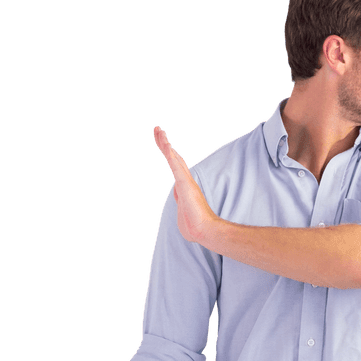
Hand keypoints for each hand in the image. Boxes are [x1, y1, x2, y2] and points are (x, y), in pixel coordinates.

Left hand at [153, 125, 219, 243]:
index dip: (169, 153)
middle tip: (157, 130)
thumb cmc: (194, 227)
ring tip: (158, 130)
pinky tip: (165, 144)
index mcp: (183, 186)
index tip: (164, 142)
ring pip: (173, 157)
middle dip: (164, 143)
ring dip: (164, 143)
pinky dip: (170, 154)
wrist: (203, 230)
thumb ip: (182, 207)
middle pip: (173, 157)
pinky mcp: (184, 183)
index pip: (175, 165)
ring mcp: (185, 180)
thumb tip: (183, 208)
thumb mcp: (183, 215)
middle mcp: (185, 180)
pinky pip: (175, 165)